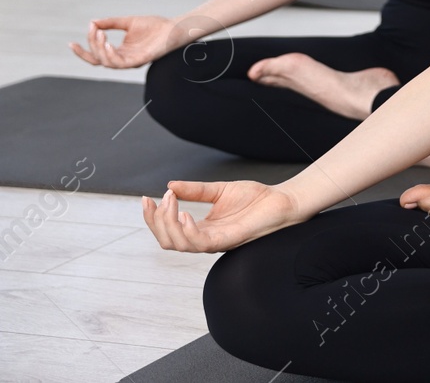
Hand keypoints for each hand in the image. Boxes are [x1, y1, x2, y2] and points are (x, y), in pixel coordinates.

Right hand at [71, 15, 196, 69]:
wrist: (174, 27)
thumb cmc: (154, 26)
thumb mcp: (127, 22)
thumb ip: (110, 23)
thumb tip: (92, 22)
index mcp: (120, 51)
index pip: (96, 56)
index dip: (82, 52)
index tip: (71, 43)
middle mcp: (124, 58)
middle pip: (98, 60)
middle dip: (90, 47)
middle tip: (92, 31)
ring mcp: (131, 61)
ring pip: (107, 62)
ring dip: (100, 49)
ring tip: (100, 35)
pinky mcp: (140, 60)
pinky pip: (121, 63)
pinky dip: (111, 55)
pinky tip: (108, 44)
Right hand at [143, 180, 302, 253]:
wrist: (282, 201)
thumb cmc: (255, 198)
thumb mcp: (219, 190)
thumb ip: (195, 190)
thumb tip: (170, 185)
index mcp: (201, 228)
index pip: (167, 230)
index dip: (152, 217)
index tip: (146, 198)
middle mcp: (205, 239)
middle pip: (167, 240)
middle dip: (156, 221)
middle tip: (160, 199)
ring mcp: (216, 241)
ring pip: (179, 245)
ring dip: (168, 224)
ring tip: (171, 202)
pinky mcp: (228, 240)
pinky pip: (200, 243)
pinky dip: (187, 231)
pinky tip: (184, 215)